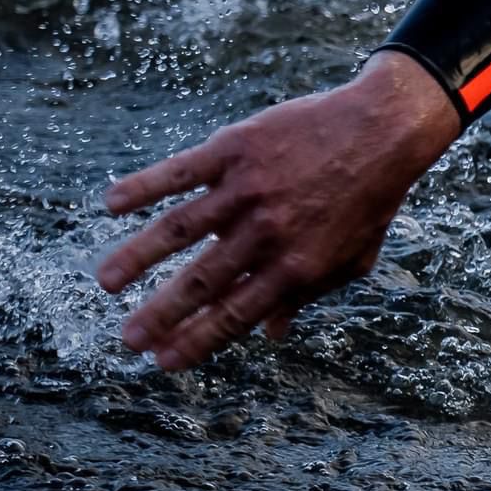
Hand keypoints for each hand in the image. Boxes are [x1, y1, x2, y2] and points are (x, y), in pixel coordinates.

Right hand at [96, 51, 461, 370]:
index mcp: (296, 266)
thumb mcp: (351, 259)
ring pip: (178, 230)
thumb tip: (271, 335)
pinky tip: (111, 204)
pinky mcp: (236, 149)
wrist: (383, 129)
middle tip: (126, 340)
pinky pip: (179, 171)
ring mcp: (248, 189)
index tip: (164, 361)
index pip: (235, 314)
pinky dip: (143, 186)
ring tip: (106, 282)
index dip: (197, 341)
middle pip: (202, 282)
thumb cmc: (370, 199)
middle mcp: (268, 233)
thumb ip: (307, 296)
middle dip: (160, 315)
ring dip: (137, 258)